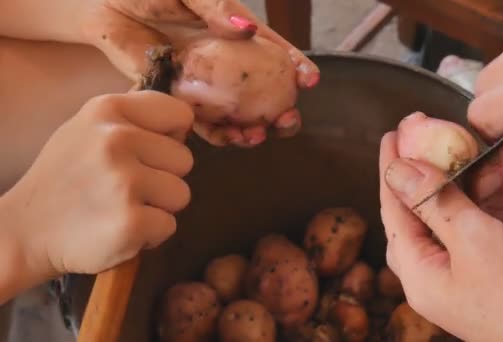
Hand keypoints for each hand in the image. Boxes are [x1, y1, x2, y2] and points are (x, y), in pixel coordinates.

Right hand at [2, 91, 193, 277]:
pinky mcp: (131, 222)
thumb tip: (183, 123)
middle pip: (185, 159)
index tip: (151, 153)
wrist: (26, 232)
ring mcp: (124, 182)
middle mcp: (117, 140)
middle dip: (163, 177)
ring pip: (181, 194)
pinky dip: (150, 235)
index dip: (172, 138)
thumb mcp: (89, 129)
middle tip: (127, 187)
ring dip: (158, 207)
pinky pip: (169, 226)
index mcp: (108, 110)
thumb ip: (133, 120)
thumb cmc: (66, 178)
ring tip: (124, 207)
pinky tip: (121, 229)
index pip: (180, 114)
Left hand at [80, 0, 319, 146]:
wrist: (106, 6)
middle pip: (263, 92)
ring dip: (253, 129)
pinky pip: (204, 122)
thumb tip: (248, 31)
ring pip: (238, 113)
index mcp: (236, 33)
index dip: (296, 66)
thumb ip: (218, 7)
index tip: (310, 81)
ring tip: (259, 136)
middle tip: (289, 120)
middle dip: (282, 109)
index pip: (274, 52)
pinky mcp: (180, 99)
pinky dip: (219, 134)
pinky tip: (231, 139)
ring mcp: (205, 83)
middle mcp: (226, 62)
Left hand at [379, 132, 502, 340]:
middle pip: (414, 215)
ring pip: (446, 219)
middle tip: (417, 139)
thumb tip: (399, 170)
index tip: (392, 137)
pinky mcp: (493, 269)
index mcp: (419, 276)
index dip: (391, 170)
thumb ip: (434, 203)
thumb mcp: (474, 241)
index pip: (392, 211)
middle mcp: (436, 276)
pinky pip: (474, 228)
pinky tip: (486, 177)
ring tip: (451, 150)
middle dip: (416, 174)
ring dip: (450, 185)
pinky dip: (478, 202)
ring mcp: (464, 273)